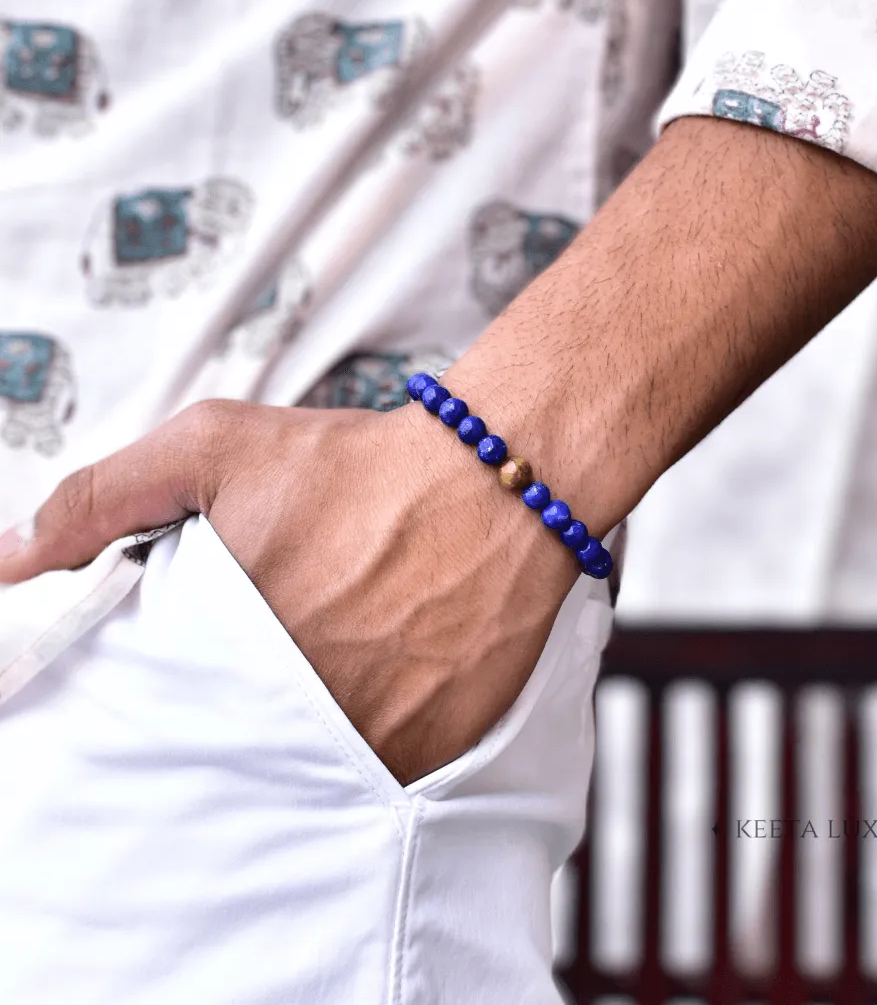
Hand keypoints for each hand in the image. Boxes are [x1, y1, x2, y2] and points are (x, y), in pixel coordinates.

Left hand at [0, 399, 581, 784]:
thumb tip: (13, 560)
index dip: (180, 681)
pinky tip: (388, 672)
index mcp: (227, 647)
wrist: (491, 485)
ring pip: (309, 761)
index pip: (163, 708)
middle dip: (250, 695)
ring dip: (314, 718)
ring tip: (344, 649)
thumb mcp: (214, 446)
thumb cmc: (359, 466)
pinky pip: (380, 769)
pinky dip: (374, 735)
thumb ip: (102, 499)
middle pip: (237, 737)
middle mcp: (295, 707)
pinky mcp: (432, 749)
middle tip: (295, 635)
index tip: (211, 653)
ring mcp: (368, 738)